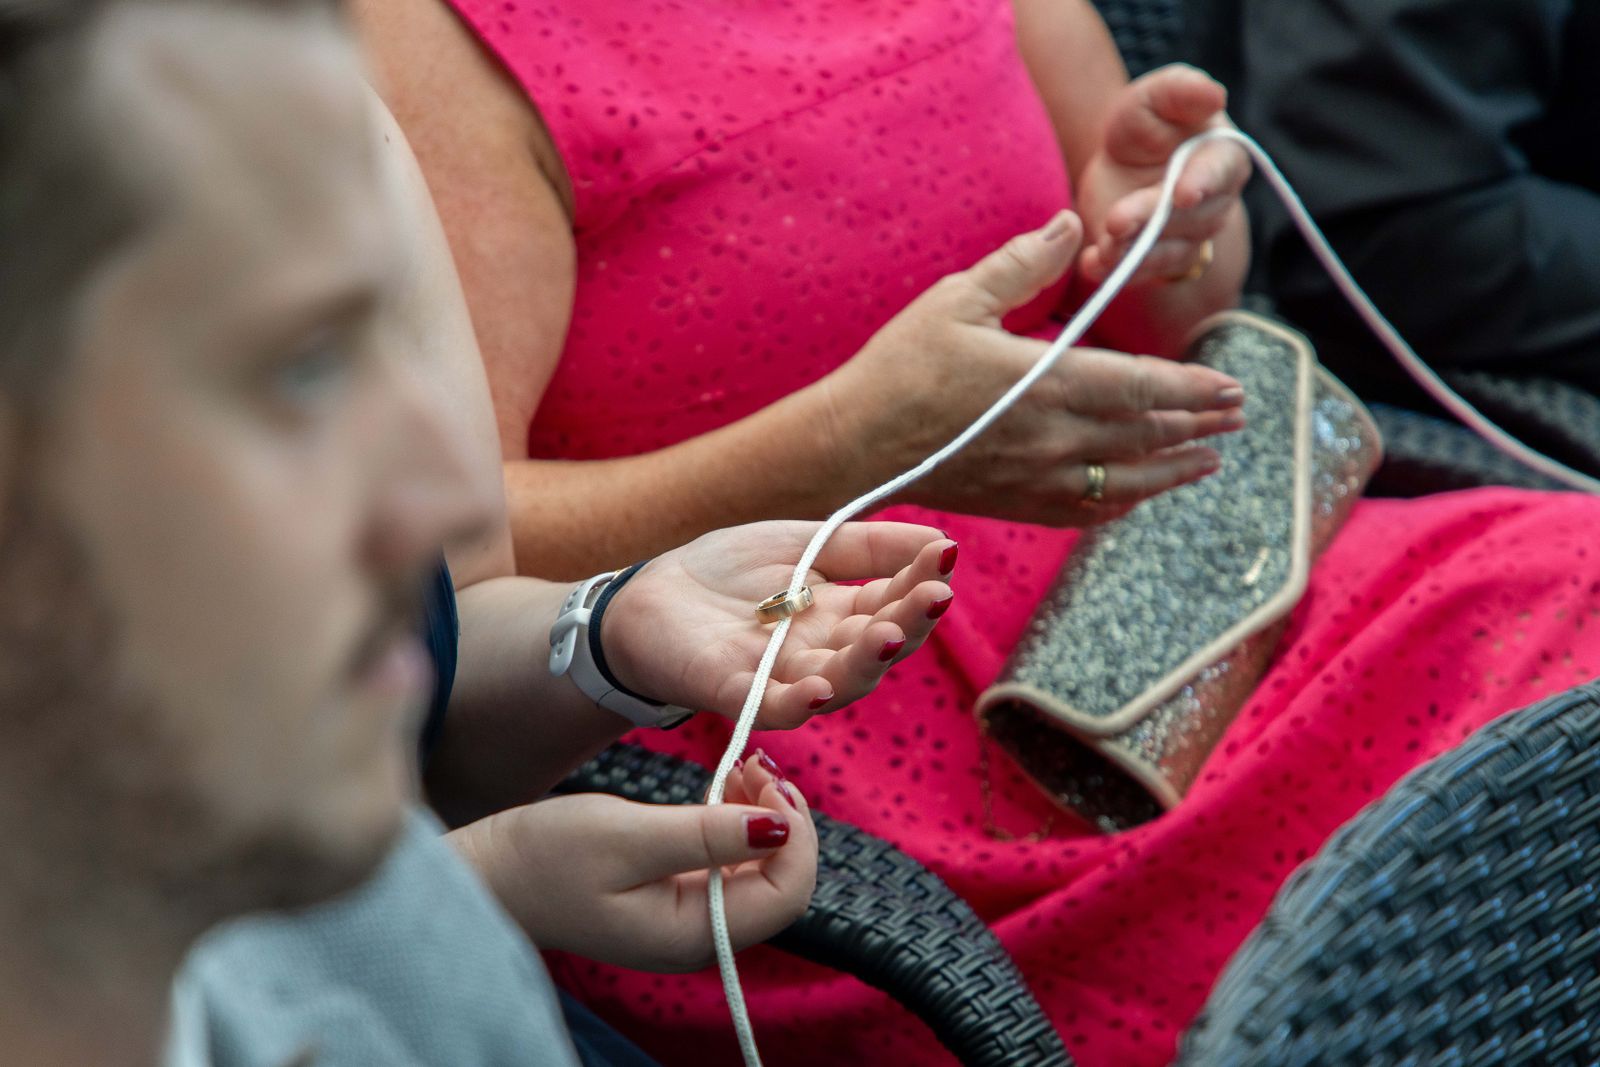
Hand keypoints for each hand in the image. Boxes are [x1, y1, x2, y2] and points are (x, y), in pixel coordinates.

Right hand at [453, 754, 814, 971]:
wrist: (488, 876)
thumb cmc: (545, 856)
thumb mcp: (627, 835)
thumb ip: (706, 834)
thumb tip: (779, 830)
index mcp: (691, 934)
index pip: (786, 894)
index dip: (796, 835)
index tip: (769, 777)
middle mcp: (698, 937)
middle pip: (781, 885)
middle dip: (784, 822)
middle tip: (757, 762)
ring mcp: (687, 921)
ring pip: (760, 872)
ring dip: (763, 818)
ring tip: (743, 766)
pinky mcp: (674, 899)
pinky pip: (729, 865)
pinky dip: (737, 825)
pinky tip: (725, 786)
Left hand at [602, 520, 954, 727]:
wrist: (648, 597)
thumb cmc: (727, 574)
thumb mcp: (802, 543)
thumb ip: (865, 546)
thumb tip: (942, 539)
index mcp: (841, 617)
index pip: (894, 605)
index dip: (921, 584)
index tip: (944, 556)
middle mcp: (821, 654)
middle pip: (876, 649)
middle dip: (908, 623)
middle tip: (933, 596)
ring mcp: (780, 677)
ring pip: (837, 682)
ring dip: (866, 662)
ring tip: (891, 635)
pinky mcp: (733, 691)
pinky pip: (772, 706)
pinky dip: (797, 702)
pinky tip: (819, 688)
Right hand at [826, 211, 1244, 526]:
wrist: (854, 445)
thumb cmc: (900, 367)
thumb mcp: (958, 299)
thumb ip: (1023, 265)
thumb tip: (1074, 226)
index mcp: (1046, 384)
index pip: (1143, 387)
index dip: (1193, 387)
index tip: (1231, 385)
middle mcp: (1054, 439)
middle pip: (1147, 434)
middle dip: (1198, 423)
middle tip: (1238, 414)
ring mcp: (1038, 479)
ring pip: (1128, 479)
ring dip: (1175, 469)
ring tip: (1210, 458)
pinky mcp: (1018, 503)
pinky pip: (1088, 510)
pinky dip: (1126, 503)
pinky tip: (1143, 494)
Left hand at [1074, 64, 1250, 284]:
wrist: (1118, 162)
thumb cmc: (1148, 124)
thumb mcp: (1155, 97)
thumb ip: (1181, 91)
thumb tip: (1214, 94)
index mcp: (1221, 157)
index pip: (1220, 172)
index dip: (1203, 183)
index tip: (1183, 193)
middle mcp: (1212, 204)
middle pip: (1189, 219)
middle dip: (1152, 220)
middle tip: (1118, 220)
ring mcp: (1185, 238)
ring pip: (1165, 252)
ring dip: (1133, 253)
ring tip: (1104, 247)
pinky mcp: (1153, 261)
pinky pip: (1137, 274)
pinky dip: (1111, 271)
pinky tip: (1092, 265)